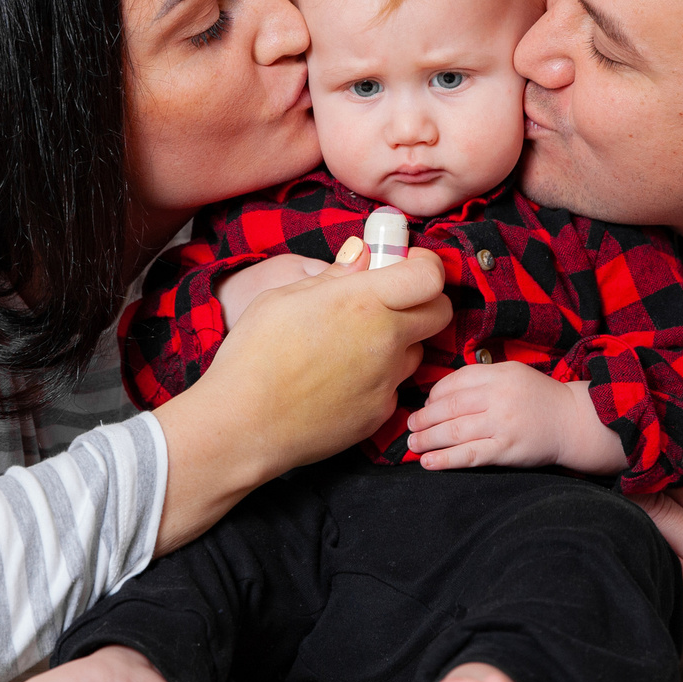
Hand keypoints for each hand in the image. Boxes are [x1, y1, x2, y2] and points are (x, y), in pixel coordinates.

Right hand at [151, 241, 448, 552]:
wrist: (242, 425)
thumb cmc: (254, 355)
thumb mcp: (284, 297)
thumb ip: (334, 275)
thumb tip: (361, 256)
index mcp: (364, 302)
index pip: (430, 275)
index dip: (425, 265)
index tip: (408, 264)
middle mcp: (386, 340)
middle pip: (440, 313)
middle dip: (422, 301)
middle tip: (390, 301)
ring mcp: (387, 381)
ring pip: (416, 352)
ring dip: (398, 343)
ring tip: (352, 346)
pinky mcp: (380, 413)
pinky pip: (393, 386)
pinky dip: (378, 378)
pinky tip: (341, 380)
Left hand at [406, 362, 623, 474]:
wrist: (573, 421)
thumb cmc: (540, 399)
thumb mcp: (513, 375)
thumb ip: (482, 379)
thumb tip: (441, 396)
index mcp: (499, 374)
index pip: (455, 382)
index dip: (434, 395)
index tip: (425, 405)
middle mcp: (499, 396)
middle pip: (449, 407)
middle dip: (424, 418)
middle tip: (410, 426)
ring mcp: (502, 424)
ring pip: (454, 431)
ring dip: (428, 439)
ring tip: (413, 444)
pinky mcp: (506, 450)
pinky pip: (469, 455)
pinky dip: (445, 459)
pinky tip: (428, 462)